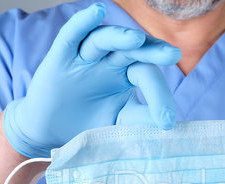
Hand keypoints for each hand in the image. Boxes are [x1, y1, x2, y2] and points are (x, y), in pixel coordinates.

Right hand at [3, 2, 181, 157]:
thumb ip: (140, 119)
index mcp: (128, 76)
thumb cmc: (88, 124)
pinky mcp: (60, 58)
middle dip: (152, 51)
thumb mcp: (119, 123)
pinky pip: (72, 35)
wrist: (52, 131)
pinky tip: (97, 11)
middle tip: (173, 54)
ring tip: (137, 40)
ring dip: (120, 37)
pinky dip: (82, 23)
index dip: (159, 97)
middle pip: (133, 51)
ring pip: (104, 40)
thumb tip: (167, 123)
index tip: (168, 121)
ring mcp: (85, 59)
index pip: (147, 77)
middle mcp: (110, 63)